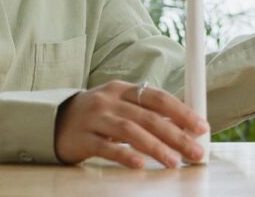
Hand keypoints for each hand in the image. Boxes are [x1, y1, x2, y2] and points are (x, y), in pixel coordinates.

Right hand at [54, 80, 208, 168]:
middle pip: (148, 116)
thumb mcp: (119, 105)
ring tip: (174, 161)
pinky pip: (106, 148)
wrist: (52, 121)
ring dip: (156, 147)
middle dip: (176, 135)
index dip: (182, 112)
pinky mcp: (82, 139)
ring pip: (130, 131)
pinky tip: (140, 164)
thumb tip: (183, 127)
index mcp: (122, 89)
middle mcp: (109, 101)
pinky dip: (125, 156)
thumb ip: (146, 112)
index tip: (202, 127)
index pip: (158, 97)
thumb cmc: (96, 115)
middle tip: (195, 151)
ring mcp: (94, 119)